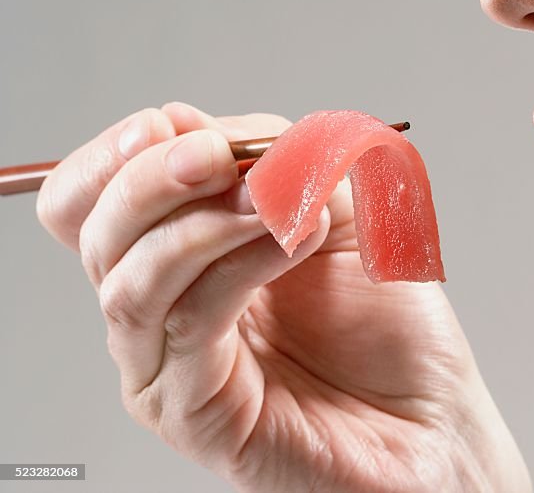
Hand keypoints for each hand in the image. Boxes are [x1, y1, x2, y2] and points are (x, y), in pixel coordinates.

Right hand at [36, 102, 529, 491]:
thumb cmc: (388, 326)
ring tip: (278, 203)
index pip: (95, 197)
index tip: (182, 126)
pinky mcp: (191, 411)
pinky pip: (189, 321)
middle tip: (217, 156)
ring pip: (130, 277)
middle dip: (152, 176)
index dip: (125, 152)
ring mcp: (166, 363)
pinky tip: (293, 239)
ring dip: (206, 221)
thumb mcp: (339, 208)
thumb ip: (278, 162)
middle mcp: (159, 307)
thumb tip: (201, 125)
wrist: (430, 417)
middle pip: (94, 230)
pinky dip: (238, 265)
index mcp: (180, 253)